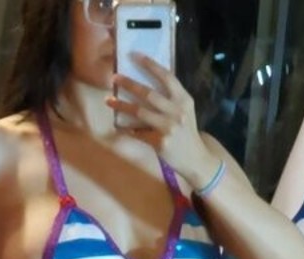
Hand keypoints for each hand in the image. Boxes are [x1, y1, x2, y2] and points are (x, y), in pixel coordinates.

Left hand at [109, 55, 214, 188]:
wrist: (195, 158)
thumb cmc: (186, 131)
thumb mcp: (185, 110)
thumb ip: (171, 97)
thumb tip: (145, 83)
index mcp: (184, 99)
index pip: (166, 76)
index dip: (150, 65)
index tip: (134, 55)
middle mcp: (177, 111)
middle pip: (148, 93)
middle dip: (129, 84)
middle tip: (114, 77)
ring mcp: (169, 127)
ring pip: (140, 112)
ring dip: (121, 105)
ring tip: (108, 100)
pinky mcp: (160, 143)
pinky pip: (138, 133)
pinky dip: (127, 128)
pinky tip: (118, 124)